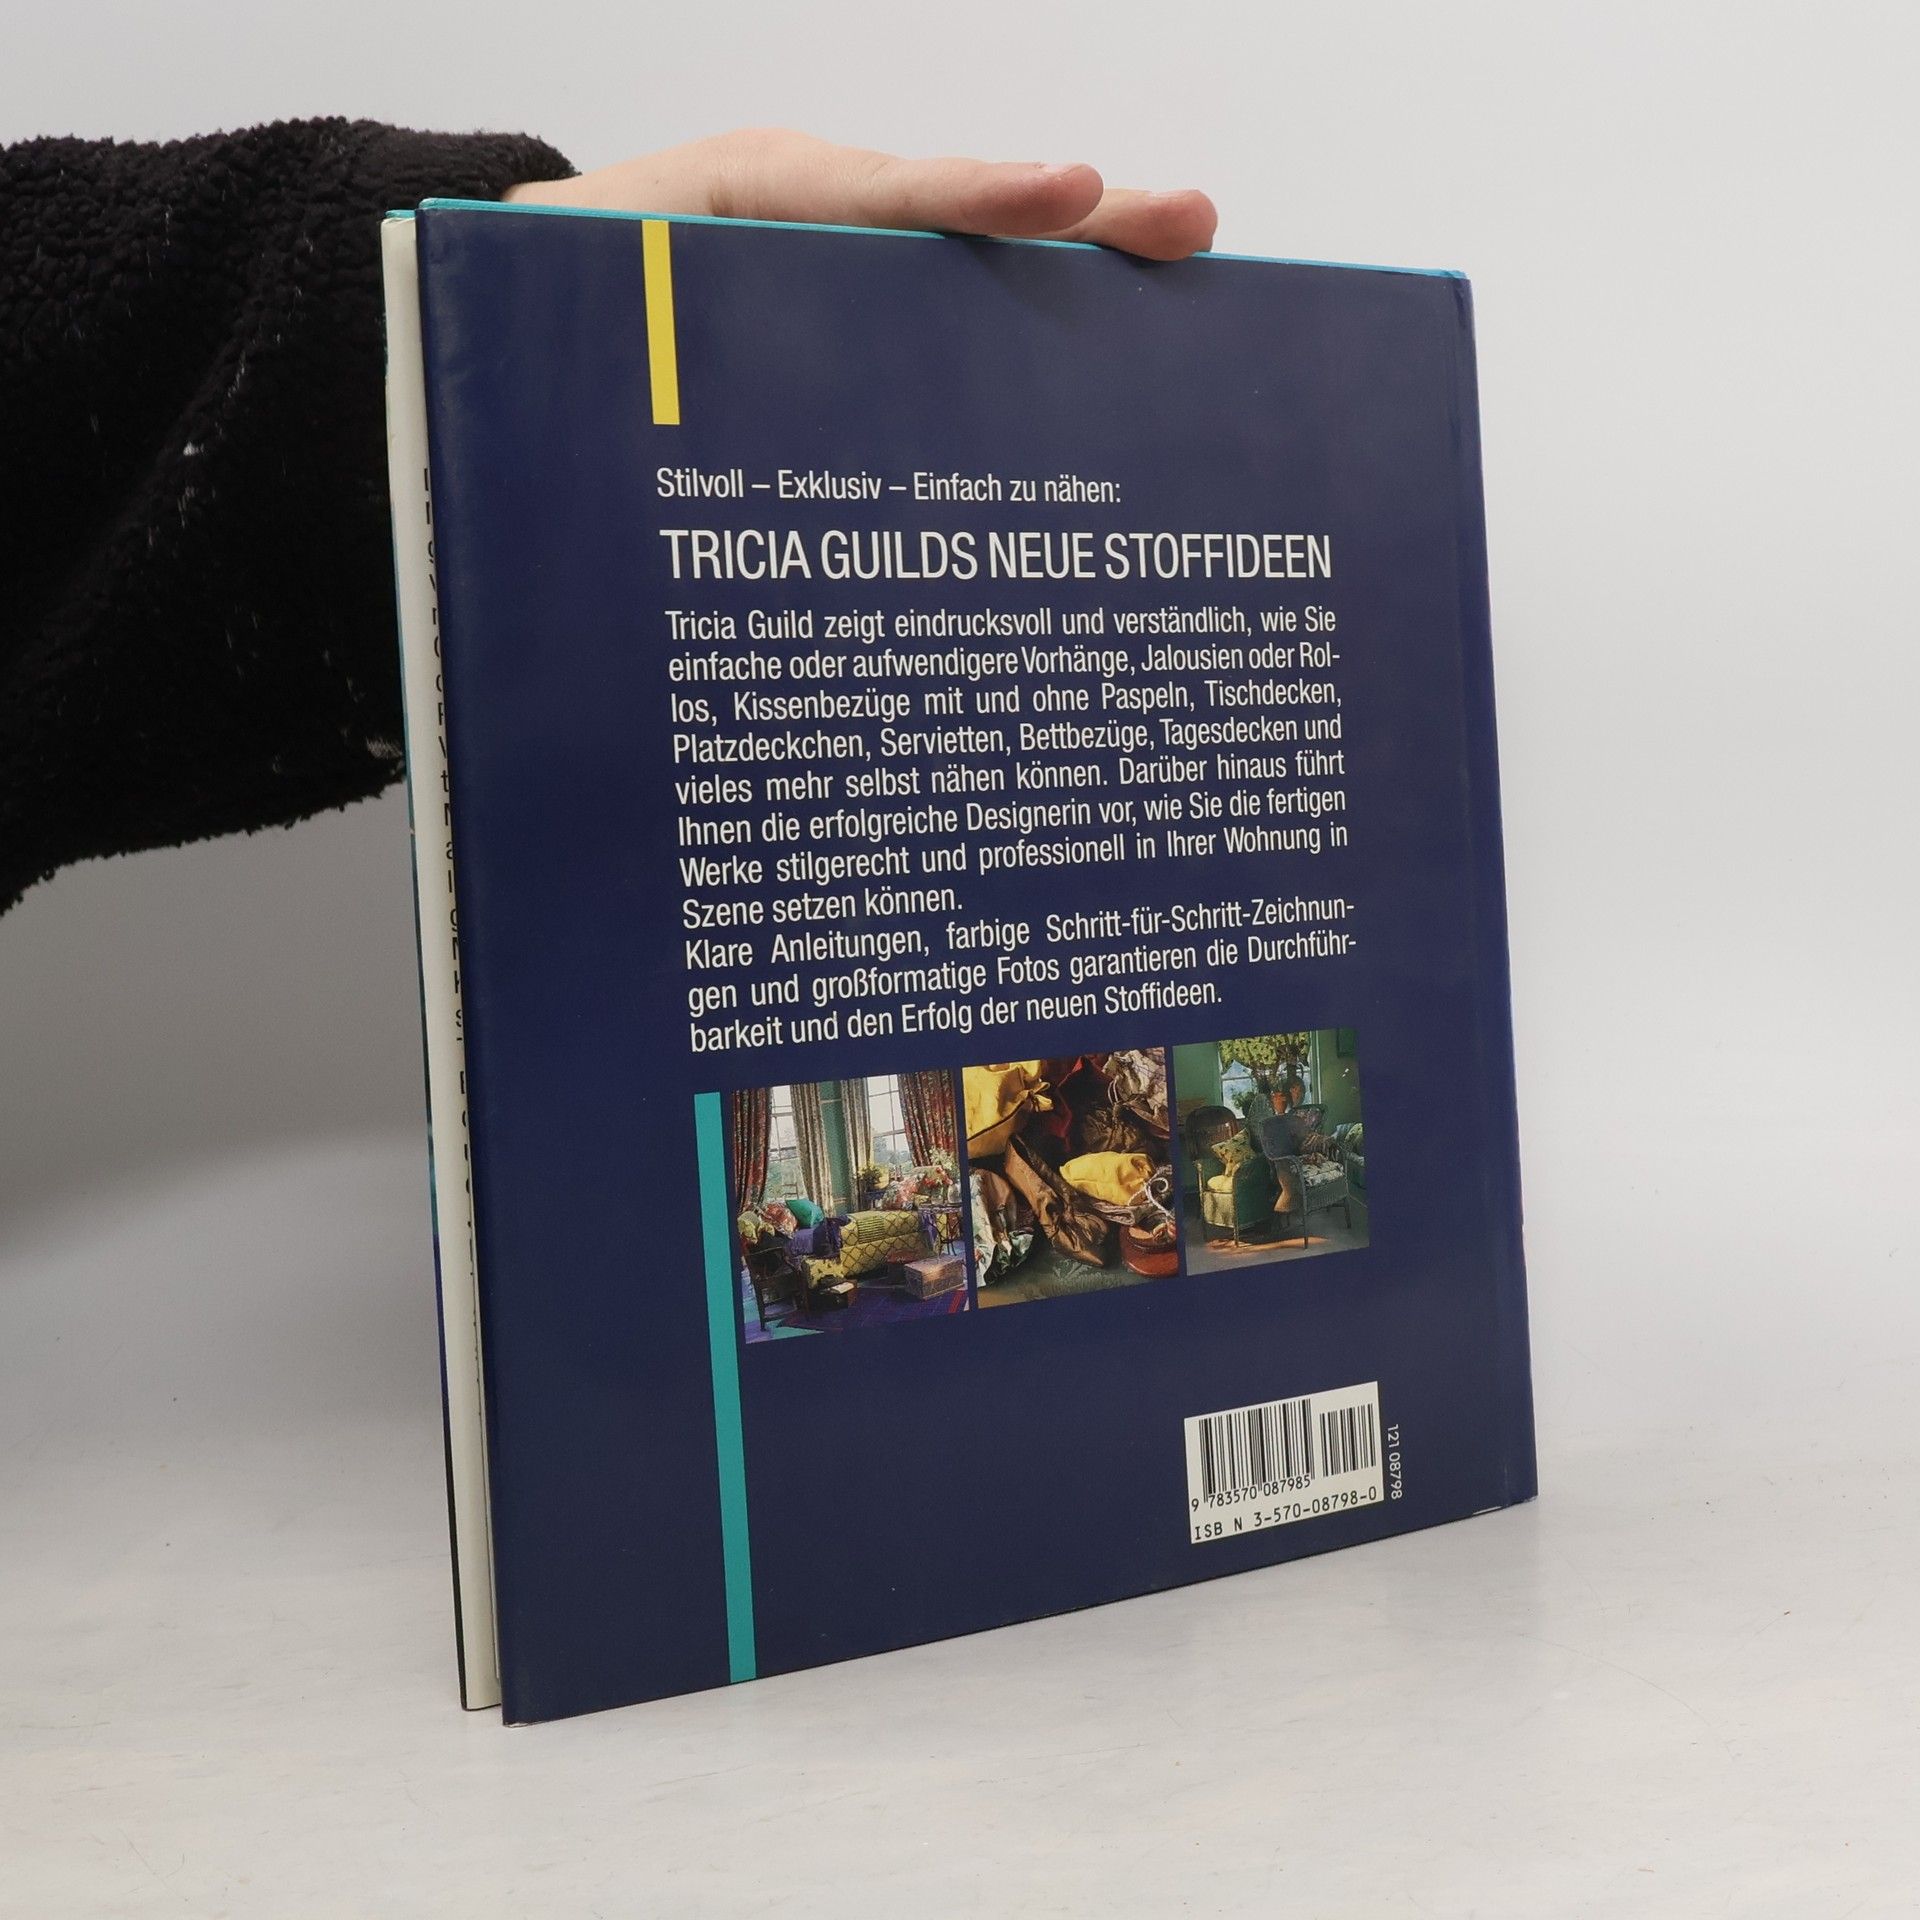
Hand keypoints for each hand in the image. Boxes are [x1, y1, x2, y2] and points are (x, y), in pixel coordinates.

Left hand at [505, 128, 1216, 261]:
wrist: (556, 270)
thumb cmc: (561, 277)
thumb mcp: (568, 275)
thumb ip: (600, 278)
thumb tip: (582, 283)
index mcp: (759, 192)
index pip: (886, 194)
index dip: (979, 199)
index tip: (1071, 191)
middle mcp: (830, 210)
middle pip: (967, 209)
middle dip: (1081, 218)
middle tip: (1191, 221)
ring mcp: (860, 250)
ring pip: (979, 253)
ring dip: (1081, 263)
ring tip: (1187, 258)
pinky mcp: (869, 293)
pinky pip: (959, 293)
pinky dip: (1038, 305)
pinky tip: (1112, 344)